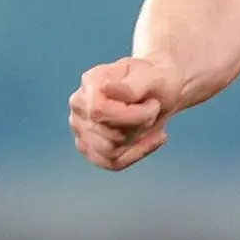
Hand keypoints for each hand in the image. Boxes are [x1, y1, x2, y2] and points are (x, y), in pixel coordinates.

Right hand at [70, 55, 181, 169]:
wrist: (160, 92)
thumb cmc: (155, 80)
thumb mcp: (153, 76)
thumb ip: (132, 85)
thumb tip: (107, 88)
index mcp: (90, 82)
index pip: (99, 111)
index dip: (132, 115)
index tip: (154, 104)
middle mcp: (79, 106)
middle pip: (109, 133)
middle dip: (139, 126)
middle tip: (154, 109)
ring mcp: (81, 129)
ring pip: (110, 151)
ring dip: (138, 139)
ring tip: (150, 122)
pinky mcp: (91, 149)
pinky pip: (112, 163)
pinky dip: (137, 153)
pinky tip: (154, 140)